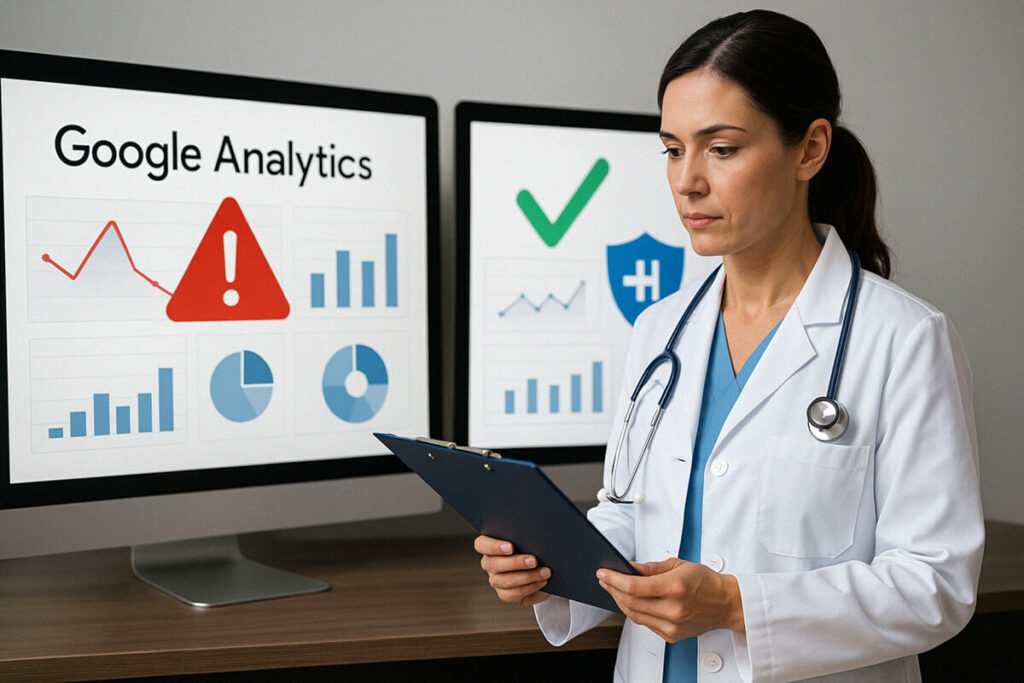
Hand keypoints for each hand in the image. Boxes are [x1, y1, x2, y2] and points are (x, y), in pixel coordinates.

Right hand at [474, 535, 550, 605]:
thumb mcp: (526, 539)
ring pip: (507, 581)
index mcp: (488, 546)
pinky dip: (531, 588)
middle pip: (495, 565)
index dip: (494, 547)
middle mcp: (488, 563)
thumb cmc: (531, 546)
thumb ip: (524, 537)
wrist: (540, 565)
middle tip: (534, 561)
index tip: (510, 547)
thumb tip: (535, 538)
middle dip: (516, 563)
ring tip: (545, 572)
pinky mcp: (505, 594)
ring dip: (529, 576)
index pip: (481, 545)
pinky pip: (514, 594)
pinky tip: (542, 582)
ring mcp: (495, 580)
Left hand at [597, 558, 744, 641]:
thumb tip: (629, 567)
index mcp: (675, 587)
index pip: (634, 587)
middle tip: (604, 579)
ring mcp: (672, 626)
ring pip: (634, 615)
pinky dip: (634, 611)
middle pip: (630, 603)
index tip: (603, 573)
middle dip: (613, 589)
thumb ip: (651, 567)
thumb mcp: (678, 565)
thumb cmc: (705, 581)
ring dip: (620, 601)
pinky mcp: (671, 636)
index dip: (614, 580)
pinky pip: (645, 623)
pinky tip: (630, 601)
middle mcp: (674, 610)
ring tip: (613, 588)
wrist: (726, 604)